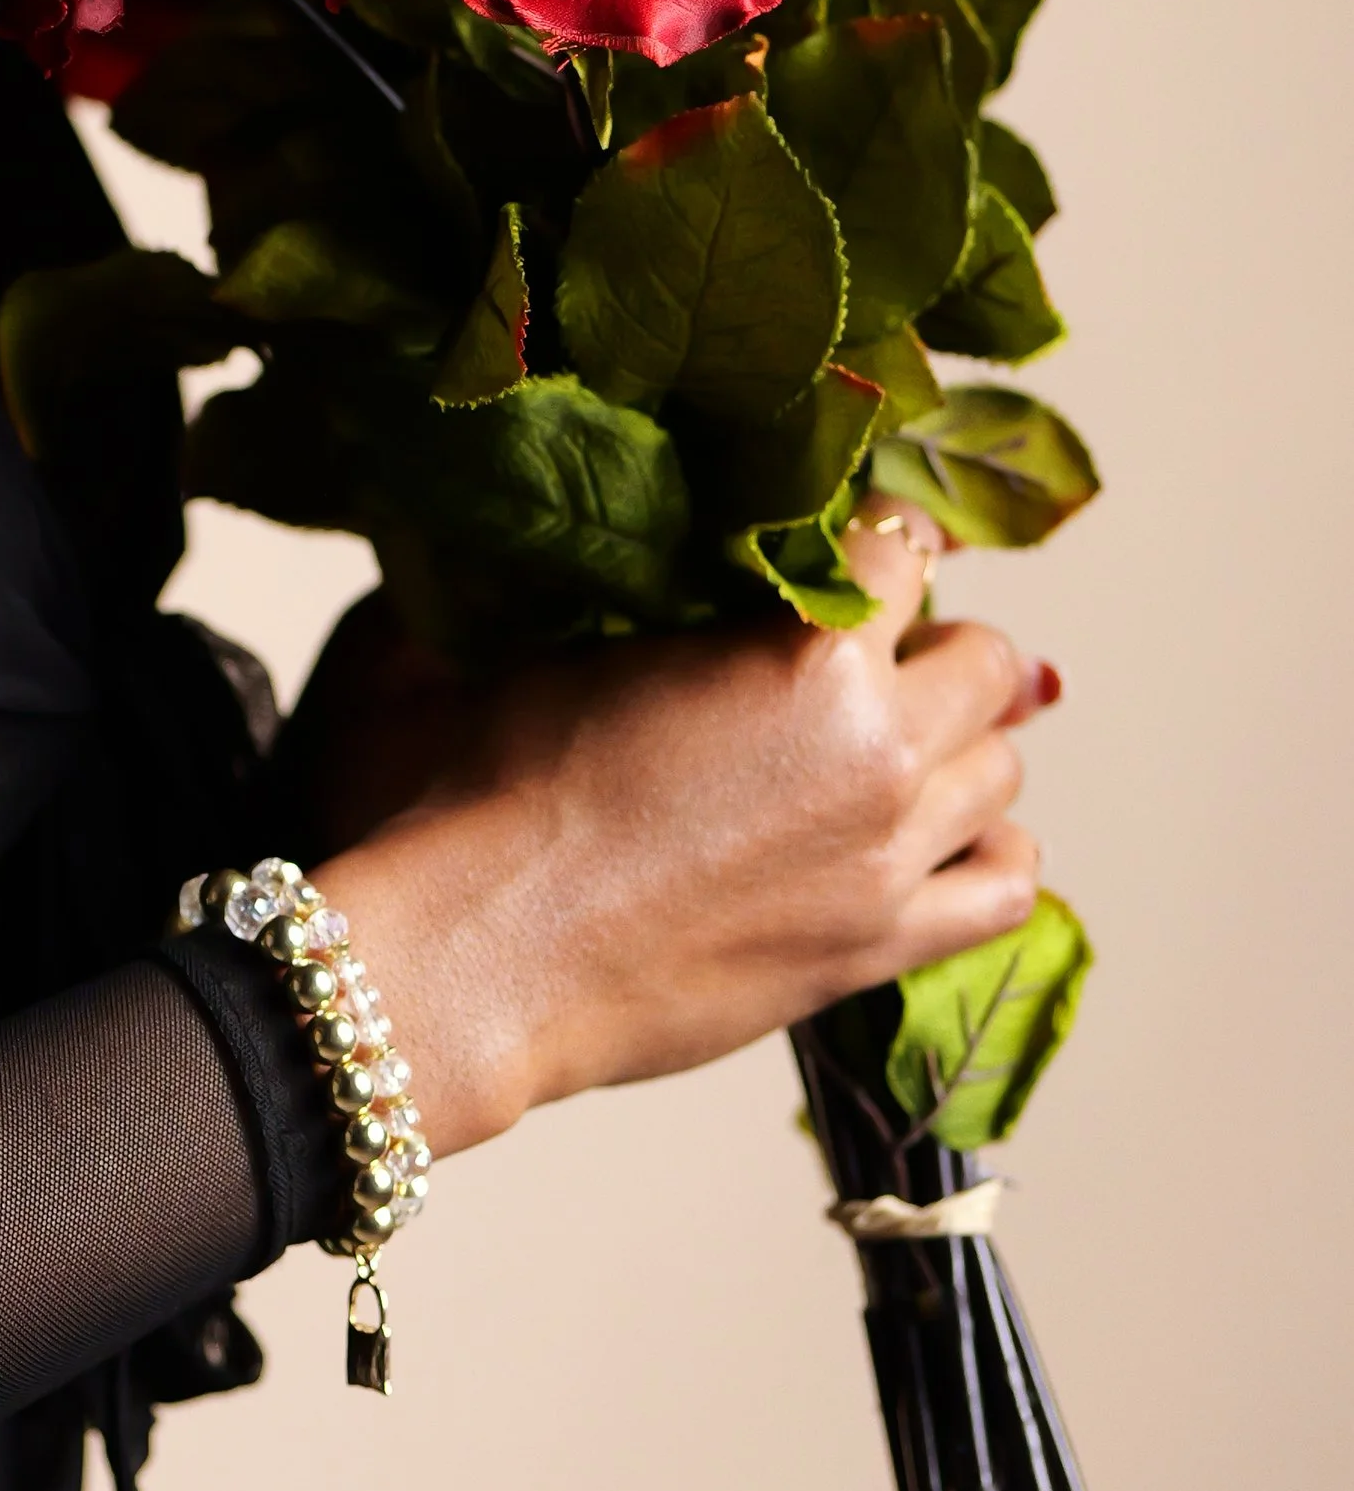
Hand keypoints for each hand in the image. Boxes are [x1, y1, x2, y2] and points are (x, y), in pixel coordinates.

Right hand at [296, 517, 1049, 1158]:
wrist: (484, 949)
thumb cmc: (506, 795)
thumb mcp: (586, 648)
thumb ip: (687, 600)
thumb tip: (714, 572)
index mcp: (812, 650)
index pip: (903, 548)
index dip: (877, 541)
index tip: (855, 548)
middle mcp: (881, 745)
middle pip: (985, 661)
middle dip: (934, 644)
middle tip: (874, 654)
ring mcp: (893, 854)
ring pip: (1003, 769)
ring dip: (961, 744)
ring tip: (900, 746)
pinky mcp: (881, 946)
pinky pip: (1005, 887)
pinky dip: (994, 851)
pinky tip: (949, 837)